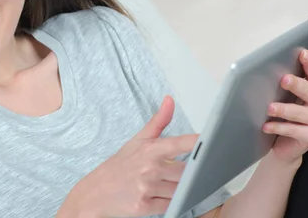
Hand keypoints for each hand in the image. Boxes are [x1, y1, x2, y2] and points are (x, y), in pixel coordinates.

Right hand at [61, 96, 196, 217]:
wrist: (94, 193)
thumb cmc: (118, 166)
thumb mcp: (137, 141)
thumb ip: (158, 121)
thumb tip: (170, 100)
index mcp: (150, 149)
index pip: (180, 143)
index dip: (197, 143)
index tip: (212, 141)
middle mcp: (149, 167)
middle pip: (187, 172)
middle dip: (192, 173)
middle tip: (191, 171)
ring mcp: (147, 188)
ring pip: (181, 190)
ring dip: (182, 189)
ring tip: (172, 183)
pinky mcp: (145, 206)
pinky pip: (171, 205)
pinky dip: (172, 202)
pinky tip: (164, 195)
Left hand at [263, 49, 307, 163]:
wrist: (283, 143)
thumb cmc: (284, 113)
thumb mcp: (285, 95)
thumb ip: (285, 84)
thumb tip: (267, 70)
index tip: (302, 53)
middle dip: (299, 85)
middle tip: (284, 79)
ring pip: (304, 114)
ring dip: (286, 110)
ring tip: (270, 108)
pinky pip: (297, 131)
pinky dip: (280, 128)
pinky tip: (267, 126)